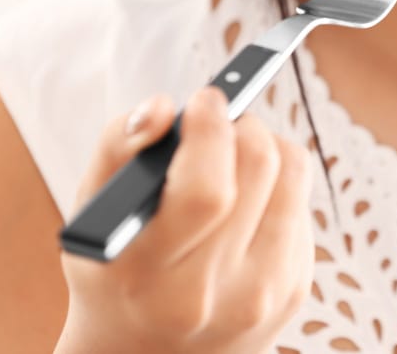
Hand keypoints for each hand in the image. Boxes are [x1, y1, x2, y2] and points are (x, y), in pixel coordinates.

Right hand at [55, 87, 314, 353]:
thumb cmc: (116, 271)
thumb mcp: (93, 215)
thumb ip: (116, 147)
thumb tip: (163, 106)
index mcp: (147, 274)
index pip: (205, 191)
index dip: (210, 129)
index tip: (204, 99)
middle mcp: (210, 293)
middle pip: (260, 165)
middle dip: (240, 123)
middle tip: (216, 119)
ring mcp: (261, 296)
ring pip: (293, 173)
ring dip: (265, 143)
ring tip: (234, 151)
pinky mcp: (295, 289)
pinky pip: (303, 201)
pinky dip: (278, 183)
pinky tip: (247, 199)